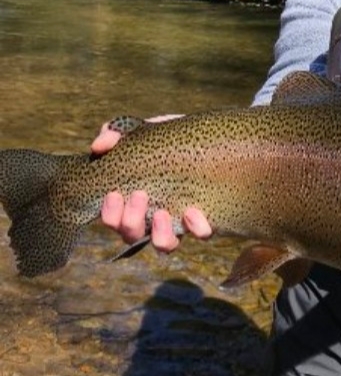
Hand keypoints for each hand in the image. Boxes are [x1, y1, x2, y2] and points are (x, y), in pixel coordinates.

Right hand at [90, 116, 212, 250]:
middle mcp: (151, 217)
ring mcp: (178, 221)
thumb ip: (117, 134)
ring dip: (159, 235)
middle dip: (130, 221)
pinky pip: (201, 234)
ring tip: (163, 213)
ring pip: (163, 245)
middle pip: (131, 236)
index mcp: (131, 200)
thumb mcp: (141, 130)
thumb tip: (98, 145)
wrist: (207, 137)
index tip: (114, 194)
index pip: (112, 219)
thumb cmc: (166, 137)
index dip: (110, 214)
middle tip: (140, 195)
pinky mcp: (204, 218)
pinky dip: (196, 228)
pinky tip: (193, 211)